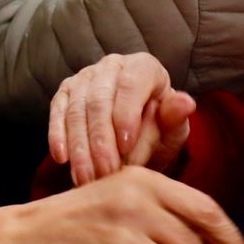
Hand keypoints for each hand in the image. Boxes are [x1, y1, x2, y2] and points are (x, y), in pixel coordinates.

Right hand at [49, 53, 196, 186]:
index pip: (131, 84)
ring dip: (80, 146)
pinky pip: (57, 112)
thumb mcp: (172, 129)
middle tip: (105, 172)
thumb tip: (186, 103)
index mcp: (143, 67)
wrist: (137, 136)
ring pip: (76, 108)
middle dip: (100, 139)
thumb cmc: (157, 130)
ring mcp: (85, 77)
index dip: (126, 114)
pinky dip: (58, 136)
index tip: (126, 147)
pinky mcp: (65, 92)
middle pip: (99, 98)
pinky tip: (61, 159)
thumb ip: (175, 118)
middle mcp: (112, 66)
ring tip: (86, 178)